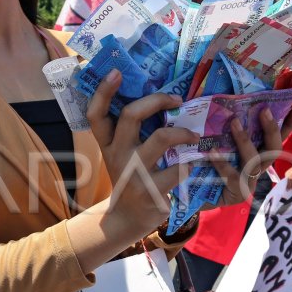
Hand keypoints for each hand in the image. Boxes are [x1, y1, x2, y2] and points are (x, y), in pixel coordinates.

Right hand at [87, 69, 199, 228]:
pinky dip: (190, 163)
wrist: (128, 219)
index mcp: (108, 144)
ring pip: (160, 138)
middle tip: (176, 98)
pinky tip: (193, 164)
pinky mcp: (152, 191)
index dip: (103, 92)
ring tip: (194, 135)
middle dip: (156, 100)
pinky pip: (178, 168)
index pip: (96, 114)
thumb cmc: (130, 177)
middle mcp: (117, 155)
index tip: (115, 72)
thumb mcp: (119, 155)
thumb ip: (128, 132)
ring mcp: (134, 174)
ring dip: (182, 131)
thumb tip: (154, 98)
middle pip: (130, 116)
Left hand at [204, 105, 291, 206]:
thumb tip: (230, 103)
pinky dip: (222, 162)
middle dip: (271, 130)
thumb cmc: (205, 164)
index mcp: (257, 155)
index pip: (278, 138)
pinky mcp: (236, 193)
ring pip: (254, 161)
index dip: (289, 124)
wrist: (190, 194)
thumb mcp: (218, 143)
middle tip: (265, 110)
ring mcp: (249, 182)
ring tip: (234, 122)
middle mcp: (257, 168)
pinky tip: (212, 151)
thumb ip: (228, 129)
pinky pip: (232, 175)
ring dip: (245, 140)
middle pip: (273, 150)